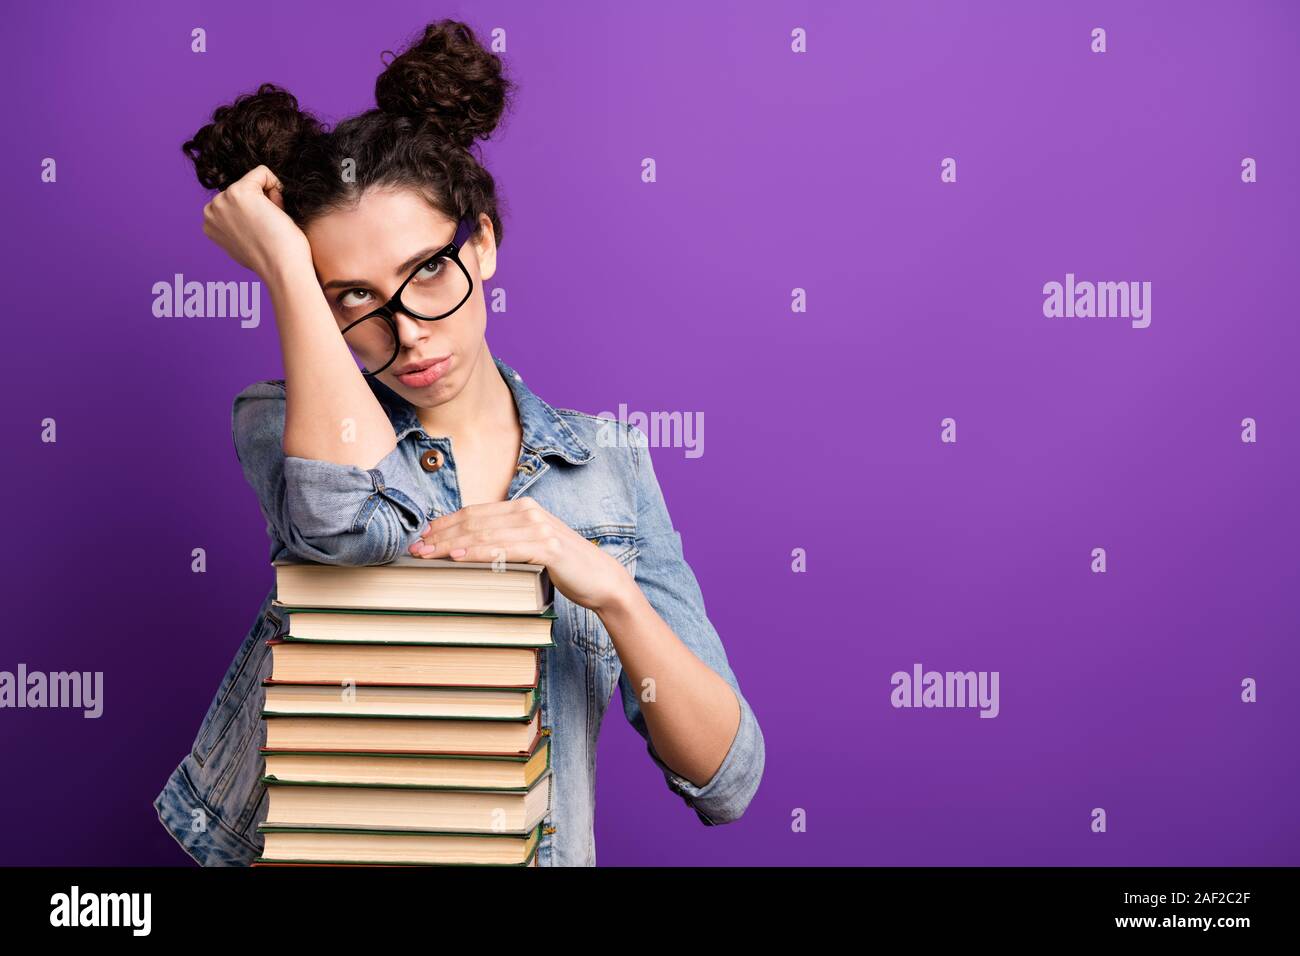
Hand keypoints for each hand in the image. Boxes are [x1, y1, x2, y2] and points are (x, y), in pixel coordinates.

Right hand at [201, 164, 312, 281]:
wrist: (281, 269)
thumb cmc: (273, 259)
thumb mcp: (246, 242)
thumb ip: (239, 225)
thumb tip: (246, 215)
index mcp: (210, 223)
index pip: (238, 201)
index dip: (256, 214)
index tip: (261, 234)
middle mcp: (211, 210)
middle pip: (246, 189)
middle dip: (262, 203)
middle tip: (269, 229)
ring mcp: (223, 200)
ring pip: (254, 182)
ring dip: (270, 199)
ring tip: (272, 223)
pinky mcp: (239, 192)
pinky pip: (262, 172)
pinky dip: (276, 186)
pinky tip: (277, 211)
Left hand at [408, 498, 636, 613]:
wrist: (599, 578)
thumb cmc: (561, 566)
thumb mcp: (528, 547)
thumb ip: (503, 540)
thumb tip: (463, 548)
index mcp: (522, 508)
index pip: (474, 513)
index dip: (445, 524)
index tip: (422, 537)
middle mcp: (529, 512)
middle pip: (474, 522)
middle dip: (441, 536)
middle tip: (415, 550)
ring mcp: (538, 528)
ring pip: (485, 534)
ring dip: (453, 545)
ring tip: (429, 555)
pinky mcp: (547, 547)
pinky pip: (505, 549)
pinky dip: (480, 552)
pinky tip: (461, 558)